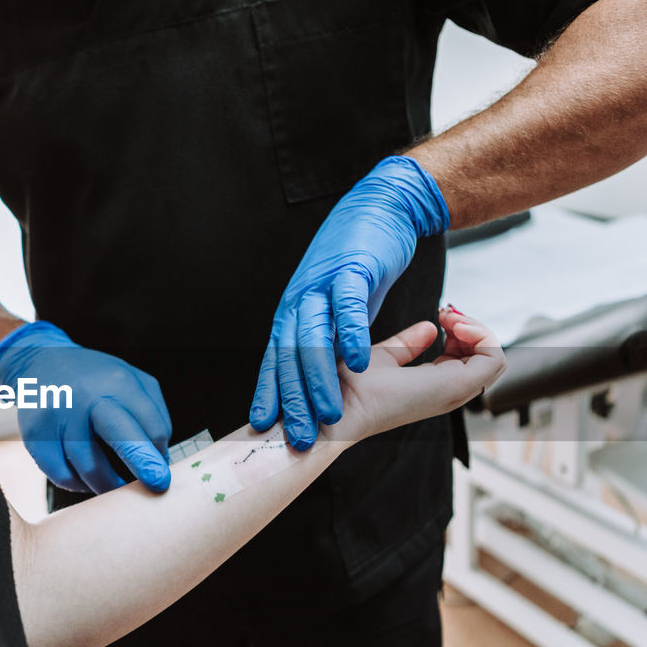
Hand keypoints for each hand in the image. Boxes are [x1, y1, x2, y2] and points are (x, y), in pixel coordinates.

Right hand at [0, 321, 172, 493]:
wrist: (38, 361)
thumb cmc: (96, 379)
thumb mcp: (131, 379)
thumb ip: (153, 414)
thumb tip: (160, 459)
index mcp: (119, 382)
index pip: (152, 427)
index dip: (159, 455)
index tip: (161, 475)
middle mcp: (88, 397)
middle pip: (121, 438)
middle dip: (143, 465)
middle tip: (157, 486)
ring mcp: (59, 415)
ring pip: (90, 469)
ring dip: (108, 486)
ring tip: (116, 488)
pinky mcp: (35, 434)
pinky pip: (61, 476)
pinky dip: (78, 485)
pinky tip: (86, 480)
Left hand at [250, 156, 449, 448]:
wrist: (381, 209)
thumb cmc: (357, 266)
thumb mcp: (335, 312)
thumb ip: (326, 342)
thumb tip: (318, 381)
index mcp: (293, 314)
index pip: (275, 360)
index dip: (269, 394)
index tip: (265, 429)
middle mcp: (300, 301)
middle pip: (290, 357)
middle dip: (293, 400)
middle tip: (300, 437)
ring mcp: (323, 285)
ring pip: (313, 337)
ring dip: (319, 377)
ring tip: (329, 412)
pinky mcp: (352, 270)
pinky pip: (348, 305)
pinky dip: (351, 334)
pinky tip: (359, 362)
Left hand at [325, 306, 503, 444]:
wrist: (336, 405)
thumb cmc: (348, 386)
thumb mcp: (384, 355)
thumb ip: (407, 343)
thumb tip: (430, 328)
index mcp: (434, 386)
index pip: (471, 359)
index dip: (462, 332)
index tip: (440, 316)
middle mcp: (449, 392)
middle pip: (486, 358)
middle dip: (472, 327)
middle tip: (446, 315)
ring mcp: (454, 391)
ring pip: (494, 358)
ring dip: (477, 329)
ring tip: (449, 318)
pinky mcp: (455, 386)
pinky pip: (493, 358)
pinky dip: (481, 334)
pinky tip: (454, 324)